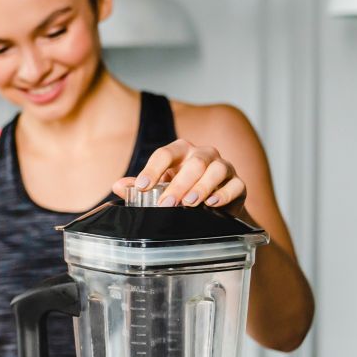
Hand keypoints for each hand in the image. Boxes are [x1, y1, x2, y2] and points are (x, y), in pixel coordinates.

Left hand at [113, 139, 245, 215]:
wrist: (212, 205)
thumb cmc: (181, 190)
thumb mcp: (159, 186)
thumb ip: (138, 186)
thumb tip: (118, 186)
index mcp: (181, 152)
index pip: (165, 154)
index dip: (152, 170)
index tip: (140, 187)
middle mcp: (203, 155)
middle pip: (193, 163)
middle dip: (178, 184)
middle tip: (166, 204)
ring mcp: (223, 167)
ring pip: (216, 170)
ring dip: (202, 187)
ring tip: (189, 202)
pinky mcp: (238, 183)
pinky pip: (236, 185)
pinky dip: (224, 194)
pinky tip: (212, 203)